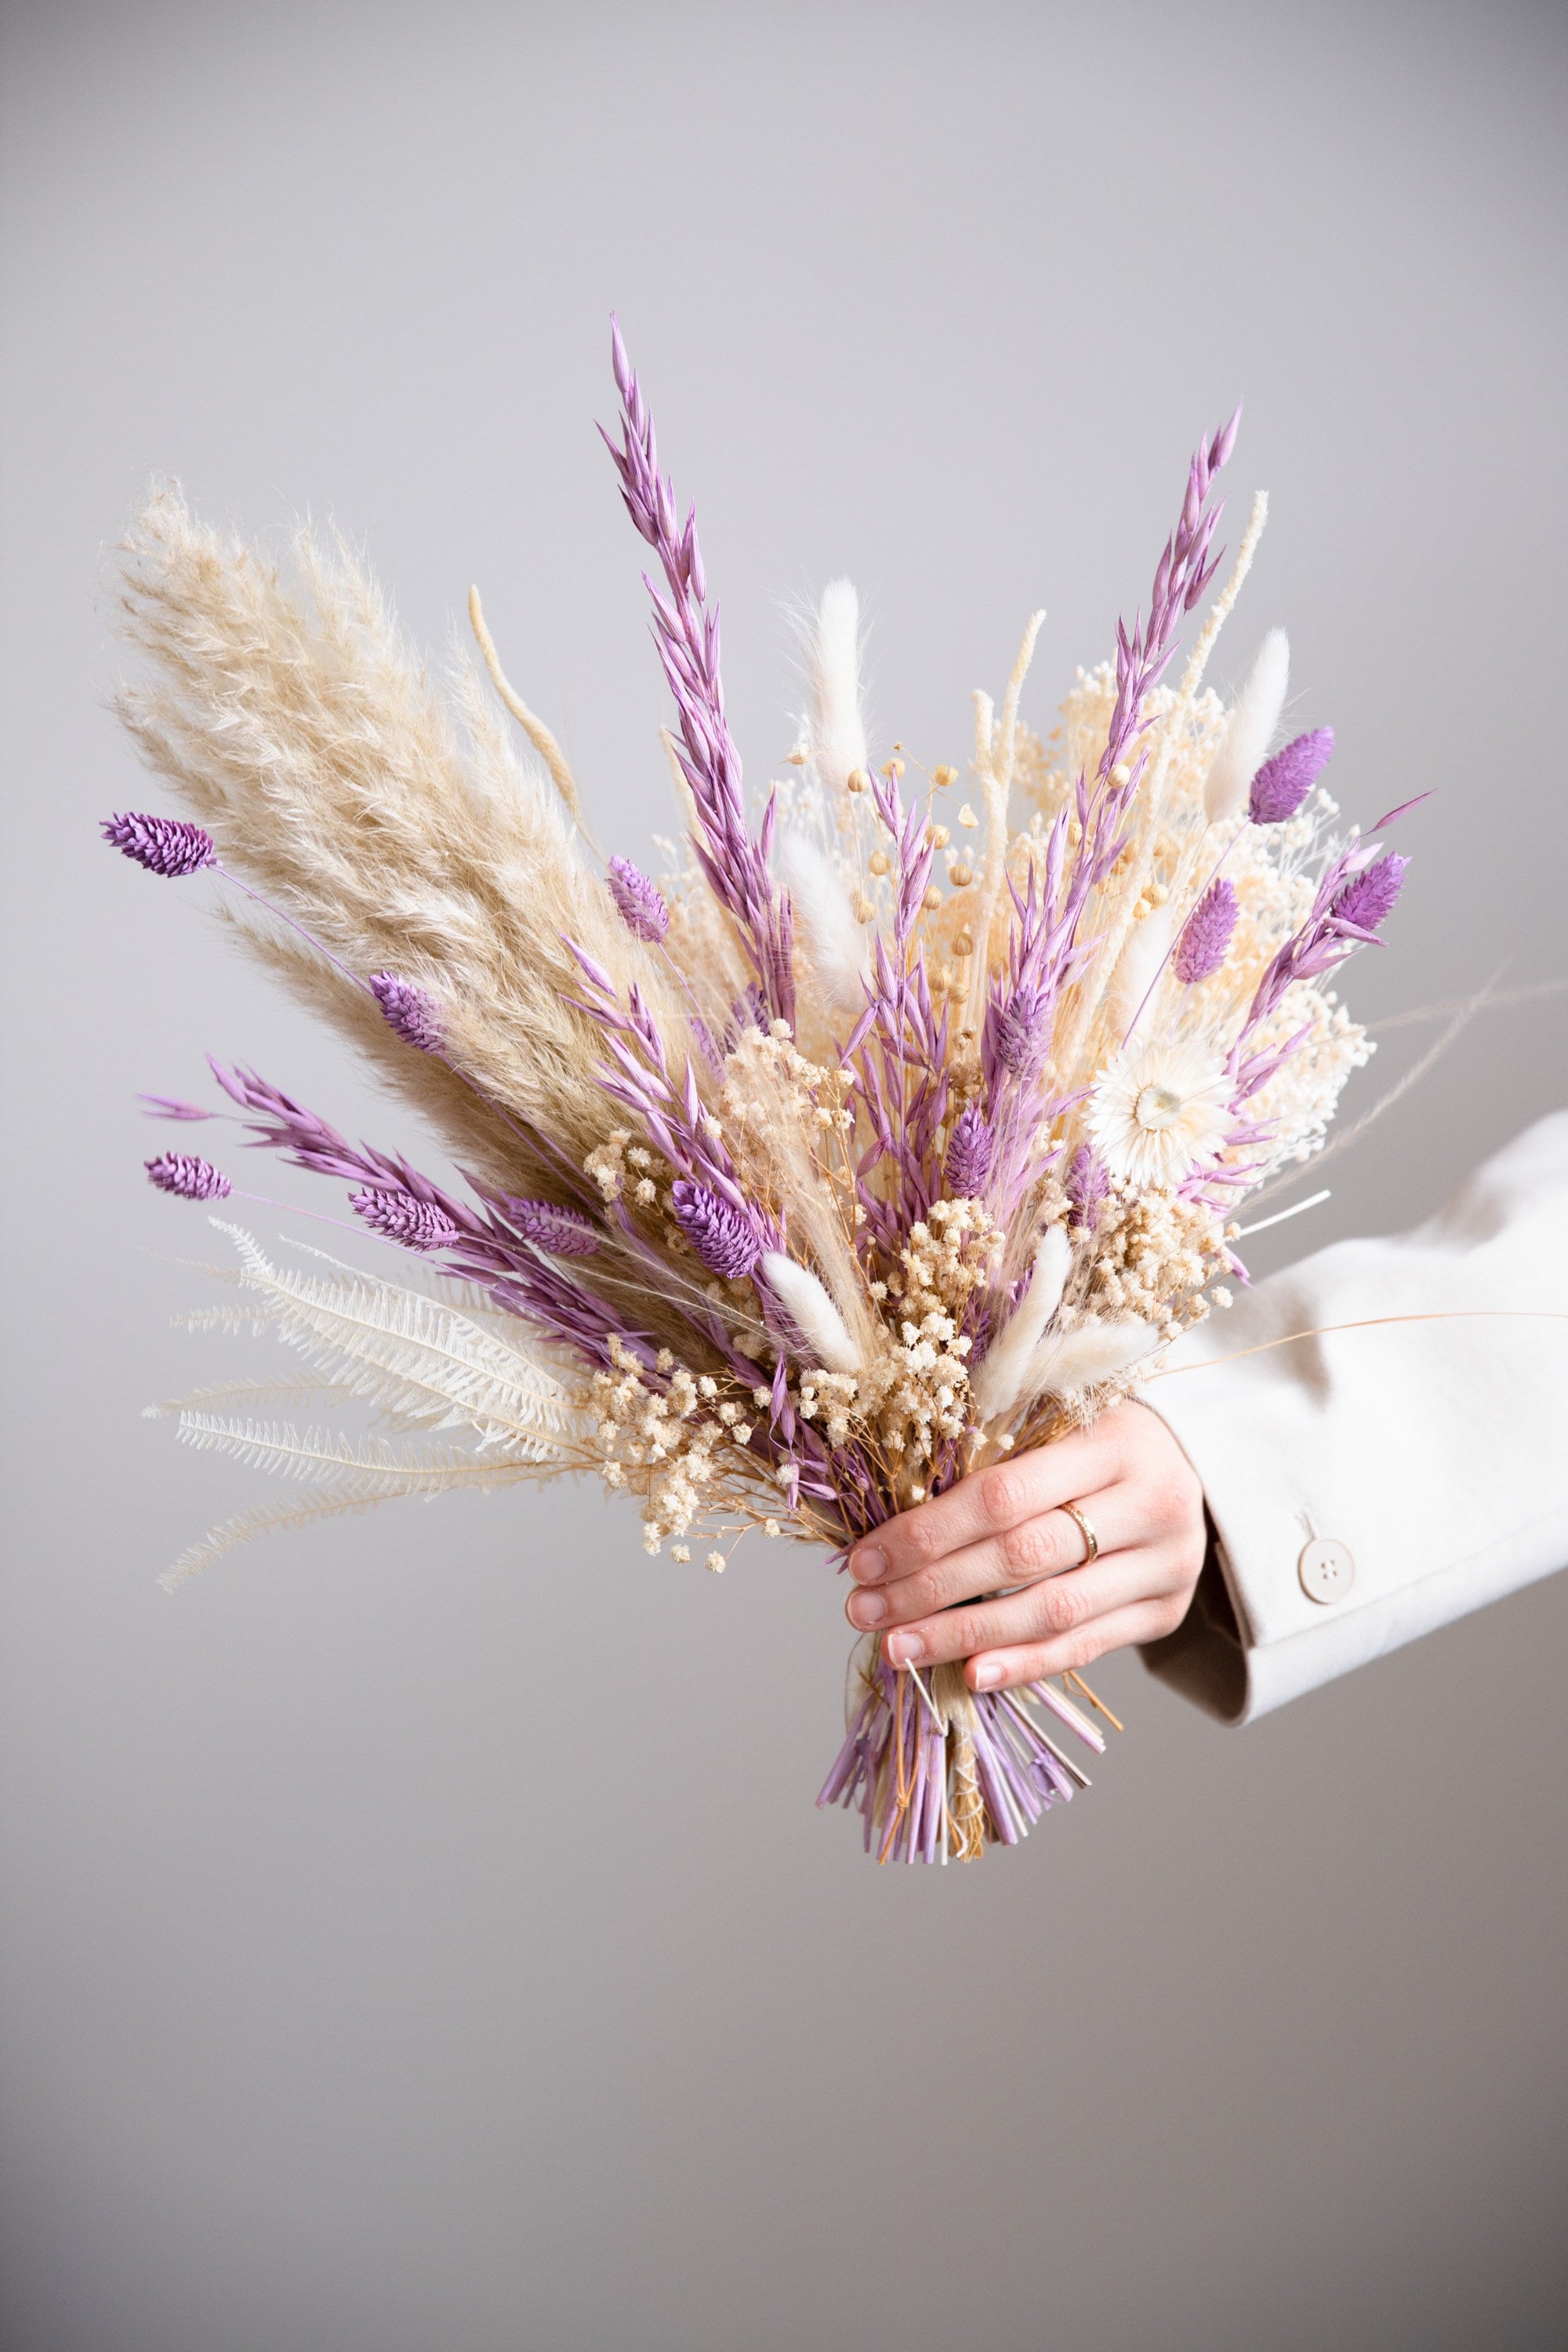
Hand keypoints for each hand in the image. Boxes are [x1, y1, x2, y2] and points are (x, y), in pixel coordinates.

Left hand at [843, 1402, 1206, 1692]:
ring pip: (1051, 1612)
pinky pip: (1085, 1647)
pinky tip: (968, 1673)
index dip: (928, 1532)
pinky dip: (1023, 1664)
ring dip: (964, 1635)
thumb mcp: (1060, 1415)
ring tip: (898, 1648)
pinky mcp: (1166, 1612)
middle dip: (931, 1589)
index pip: (1005, 1495)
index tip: (864, 1559)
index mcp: (1114, 1441)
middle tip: (864, 1609)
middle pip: (1022, 1557)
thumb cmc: (1100, 1436)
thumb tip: (885, 1507)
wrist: (1200, 1466)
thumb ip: (993, 1448)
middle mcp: (1151, 1503)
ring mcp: (1165, 1564)